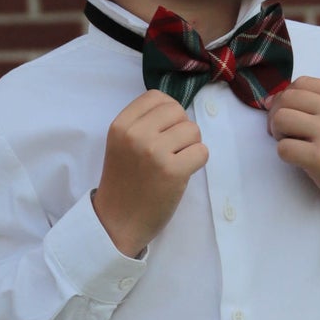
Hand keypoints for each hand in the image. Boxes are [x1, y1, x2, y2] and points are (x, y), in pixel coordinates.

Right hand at [92, 89, 209, 257]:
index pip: (156, 97)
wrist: (117, 222)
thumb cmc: (124, 183)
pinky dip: (197, 162)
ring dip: (190, 146)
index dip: (167, 112)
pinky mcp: (173, 171)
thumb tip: (177, 111)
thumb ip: (142, 124)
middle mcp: (136, 135)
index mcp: (120, 125)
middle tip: (170, 150)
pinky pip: (202, 151)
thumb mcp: (121, 144)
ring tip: (174, 162)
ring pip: (193, 130)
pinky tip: (181, 174)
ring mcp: (154, 152)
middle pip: (178, 111)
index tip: (163, 131)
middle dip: (181, 129)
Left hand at [267, 77, 319, 230]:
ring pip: (280, 119)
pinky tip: (300, 160)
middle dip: (277, 116)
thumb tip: (268, 100)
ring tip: (294, 145)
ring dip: (278, 134)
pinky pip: (282, 148)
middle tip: (286, 134)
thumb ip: (314, 104)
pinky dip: (285, 155)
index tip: (292, 117)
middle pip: (286, 99)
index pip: (299, 83)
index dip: (286, 99)